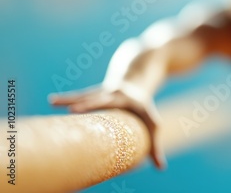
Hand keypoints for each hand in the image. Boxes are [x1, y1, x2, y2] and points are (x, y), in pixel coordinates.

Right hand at [49, 85, 165, 169]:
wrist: (135, 78)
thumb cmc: (143, 106)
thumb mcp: (153, 122)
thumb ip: (155, 144)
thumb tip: (161, 168)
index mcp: (130, 100)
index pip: (123, 108)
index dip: (117, 114)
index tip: (112, 119)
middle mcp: (116, 93)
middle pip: (101, 99)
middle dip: (88, 104)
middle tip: (73, 110)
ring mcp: (104, 91)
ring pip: (86, 95)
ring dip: (70, 100)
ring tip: (53, 102)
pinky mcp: (95, 91)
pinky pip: (80, 95)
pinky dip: (67, 98)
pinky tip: (52, 101)